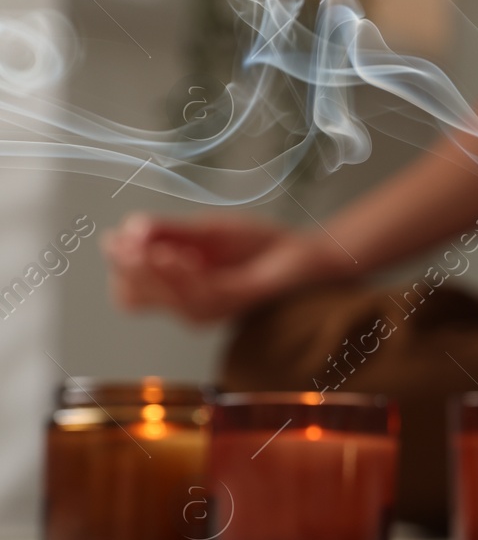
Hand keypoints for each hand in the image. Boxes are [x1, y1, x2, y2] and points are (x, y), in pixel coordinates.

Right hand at [103, 213, 355, 323]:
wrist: (298, 252)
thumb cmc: (252, 244)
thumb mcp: (200, 230)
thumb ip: (164, 231)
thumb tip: (125, 230)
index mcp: (174, 289)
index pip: (126, 289)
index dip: (116, 264)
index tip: (117, 236)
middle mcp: (185, 305)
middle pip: (132, 296)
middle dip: (127, 267)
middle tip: (134, 242)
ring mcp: (207, 309)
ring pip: (159, 298)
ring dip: (152, 269)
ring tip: (164, 248)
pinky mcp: (231, 303)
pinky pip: (194, 295)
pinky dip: (181, 274)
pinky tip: (181, 255)